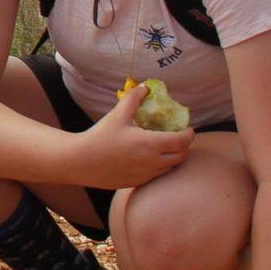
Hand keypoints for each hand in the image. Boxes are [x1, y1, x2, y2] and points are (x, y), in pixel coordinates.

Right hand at [77, 84, 194, 189]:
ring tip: (165, 146)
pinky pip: (157, 175)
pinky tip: (150, 157)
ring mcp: (146, 174)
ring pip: (170, 167)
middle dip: (183, 146)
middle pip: (180, 156)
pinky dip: (160, 166)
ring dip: (173, 156)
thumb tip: (145, 87)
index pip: (182, 141)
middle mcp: (152, 162)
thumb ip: (133, 99)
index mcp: (150, 144)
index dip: (189, 134)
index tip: (188, 128)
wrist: (81, 162)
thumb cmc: (99, 137)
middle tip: (178, 136)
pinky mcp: (138, 182)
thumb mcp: (117, 115)